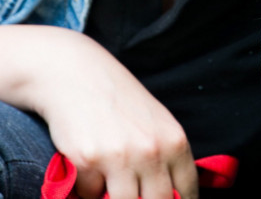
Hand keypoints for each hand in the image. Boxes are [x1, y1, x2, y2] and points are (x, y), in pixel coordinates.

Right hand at [29, 33, 198, 198]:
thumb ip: (166, 158)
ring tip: (108, 178)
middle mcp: (151, 151)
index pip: (186, 193)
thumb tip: (172, 198)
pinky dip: (87, 187)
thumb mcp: (155, 124)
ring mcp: (120, 157)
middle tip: (133, 191)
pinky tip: (86, 162)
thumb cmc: (117, 100)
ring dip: (112, 196)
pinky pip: (90, 194)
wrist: (74, 73)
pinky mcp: (88, 161)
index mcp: (175, 142)